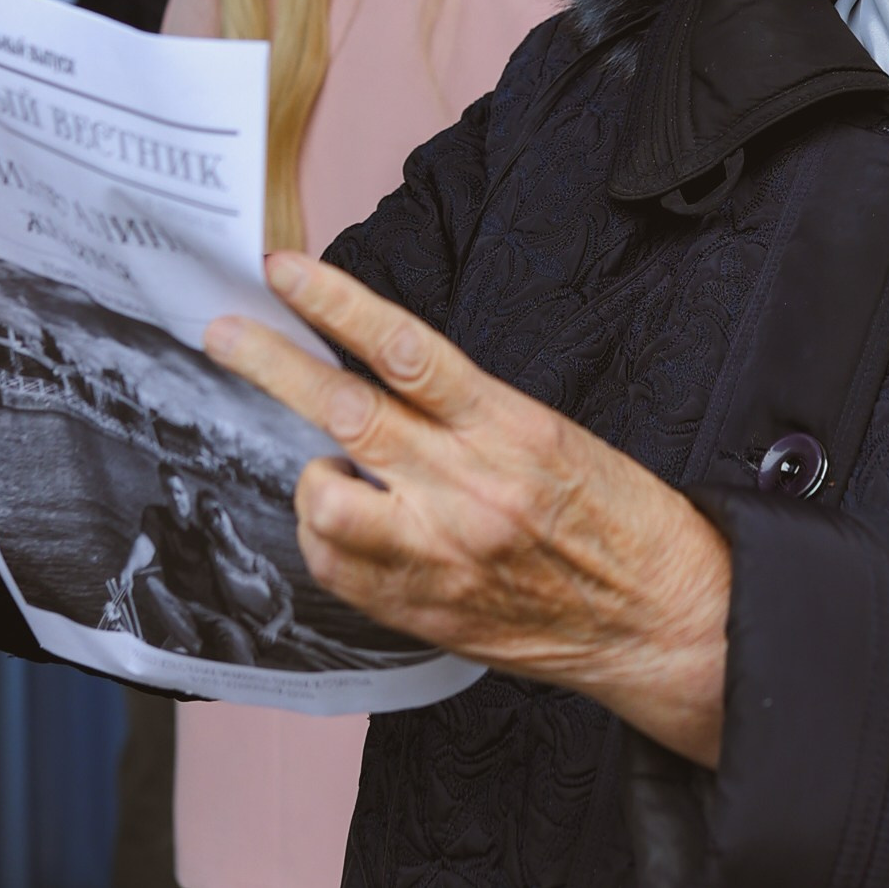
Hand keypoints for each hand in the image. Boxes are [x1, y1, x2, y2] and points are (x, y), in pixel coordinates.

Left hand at [208, 253, 729, 765]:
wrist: (662, 616)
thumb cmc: (618, 518)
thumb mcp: (554, 435)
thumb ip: (466, 415)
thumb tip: (379, 382)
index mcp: (508, 428)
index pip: (404, 349)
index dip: (335, 302)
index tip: (286, 271)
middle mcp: (468, 488)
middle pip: (344, 412)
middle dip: (272, 365)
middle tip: (225, 333)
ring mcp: (439, 555)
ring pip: (324, 499)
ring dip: (310, 476)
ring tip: (333, 475)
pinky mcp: (424, 610)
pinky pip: (335, 567)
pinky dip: (325, 538)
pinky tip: (354, 530)